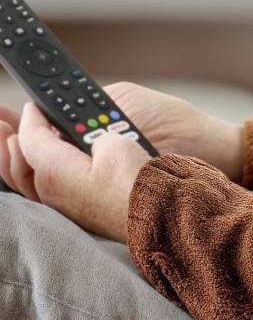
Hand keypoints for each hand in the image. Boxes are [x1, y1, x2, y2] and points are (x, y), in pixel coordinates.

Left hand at [0, 82, 244, 225]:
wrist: (167, 215)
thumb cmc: (143, 182)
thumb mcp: (118, 143)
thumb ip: (92, 132)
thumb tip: (86, 134)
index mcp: (55, 173)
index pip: (31, 138)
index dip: (32, 116)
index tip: (36, 104)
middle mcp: (53, 193)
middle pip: (17, 163)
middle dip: (6, 140)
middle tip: (1, 122)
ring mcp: (65, 206)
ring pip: (27, 180)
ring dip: (15, 158)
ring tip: (11, 140)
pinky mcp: (80, 211)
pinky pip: (45, 190)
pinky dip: (35, 172)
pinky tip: (42, 163)